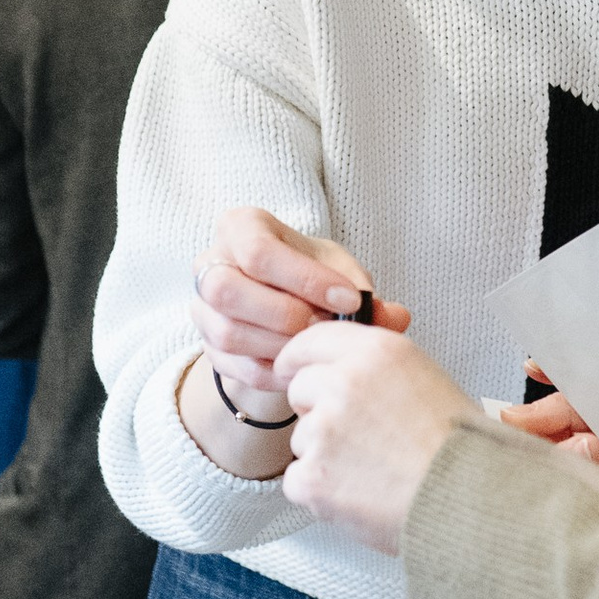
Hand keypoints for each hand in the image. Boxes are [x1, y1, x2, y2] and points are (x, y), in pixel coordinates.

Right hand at [188, 206, 410, 403]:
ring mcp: (202, 308)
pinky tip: (303, 366)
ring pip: (227, 333)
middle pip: (226, 290)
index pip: (258, 251)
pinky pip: (234, 367)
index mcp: (241, 227)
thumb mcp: (337, 268)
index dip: (305, 279)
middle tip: (323, 326)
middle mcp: (211, 263)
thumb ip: (362, 288)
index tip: (349, 299)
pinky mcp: (208, 347)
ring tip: (316, 347)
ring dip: (279, 345)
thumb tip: (395, 317)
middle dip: (282, 314)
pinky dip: (274, 371)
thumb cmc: (311, 274)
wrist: (285, 303)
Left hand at [271, 323, 474, 549]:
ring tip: (372, 470)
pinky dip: (320, 492)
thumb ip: (380, 366)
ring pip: (300, 438)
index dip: (300, 358)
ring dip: (324, 454)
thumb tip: (350, 365)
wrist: (469, 501)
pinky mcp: (313, 476)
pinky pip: (297, 480)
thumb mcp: (430, 380)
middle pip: (300, 388)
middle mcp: (346, 383)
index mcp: (379, 353)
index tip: (294, 369)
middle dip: (317, 410)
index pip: (312, 339)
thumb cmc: (461, 450)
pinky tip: (359, 493)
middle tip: (357, 435)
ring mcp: (324, 430)